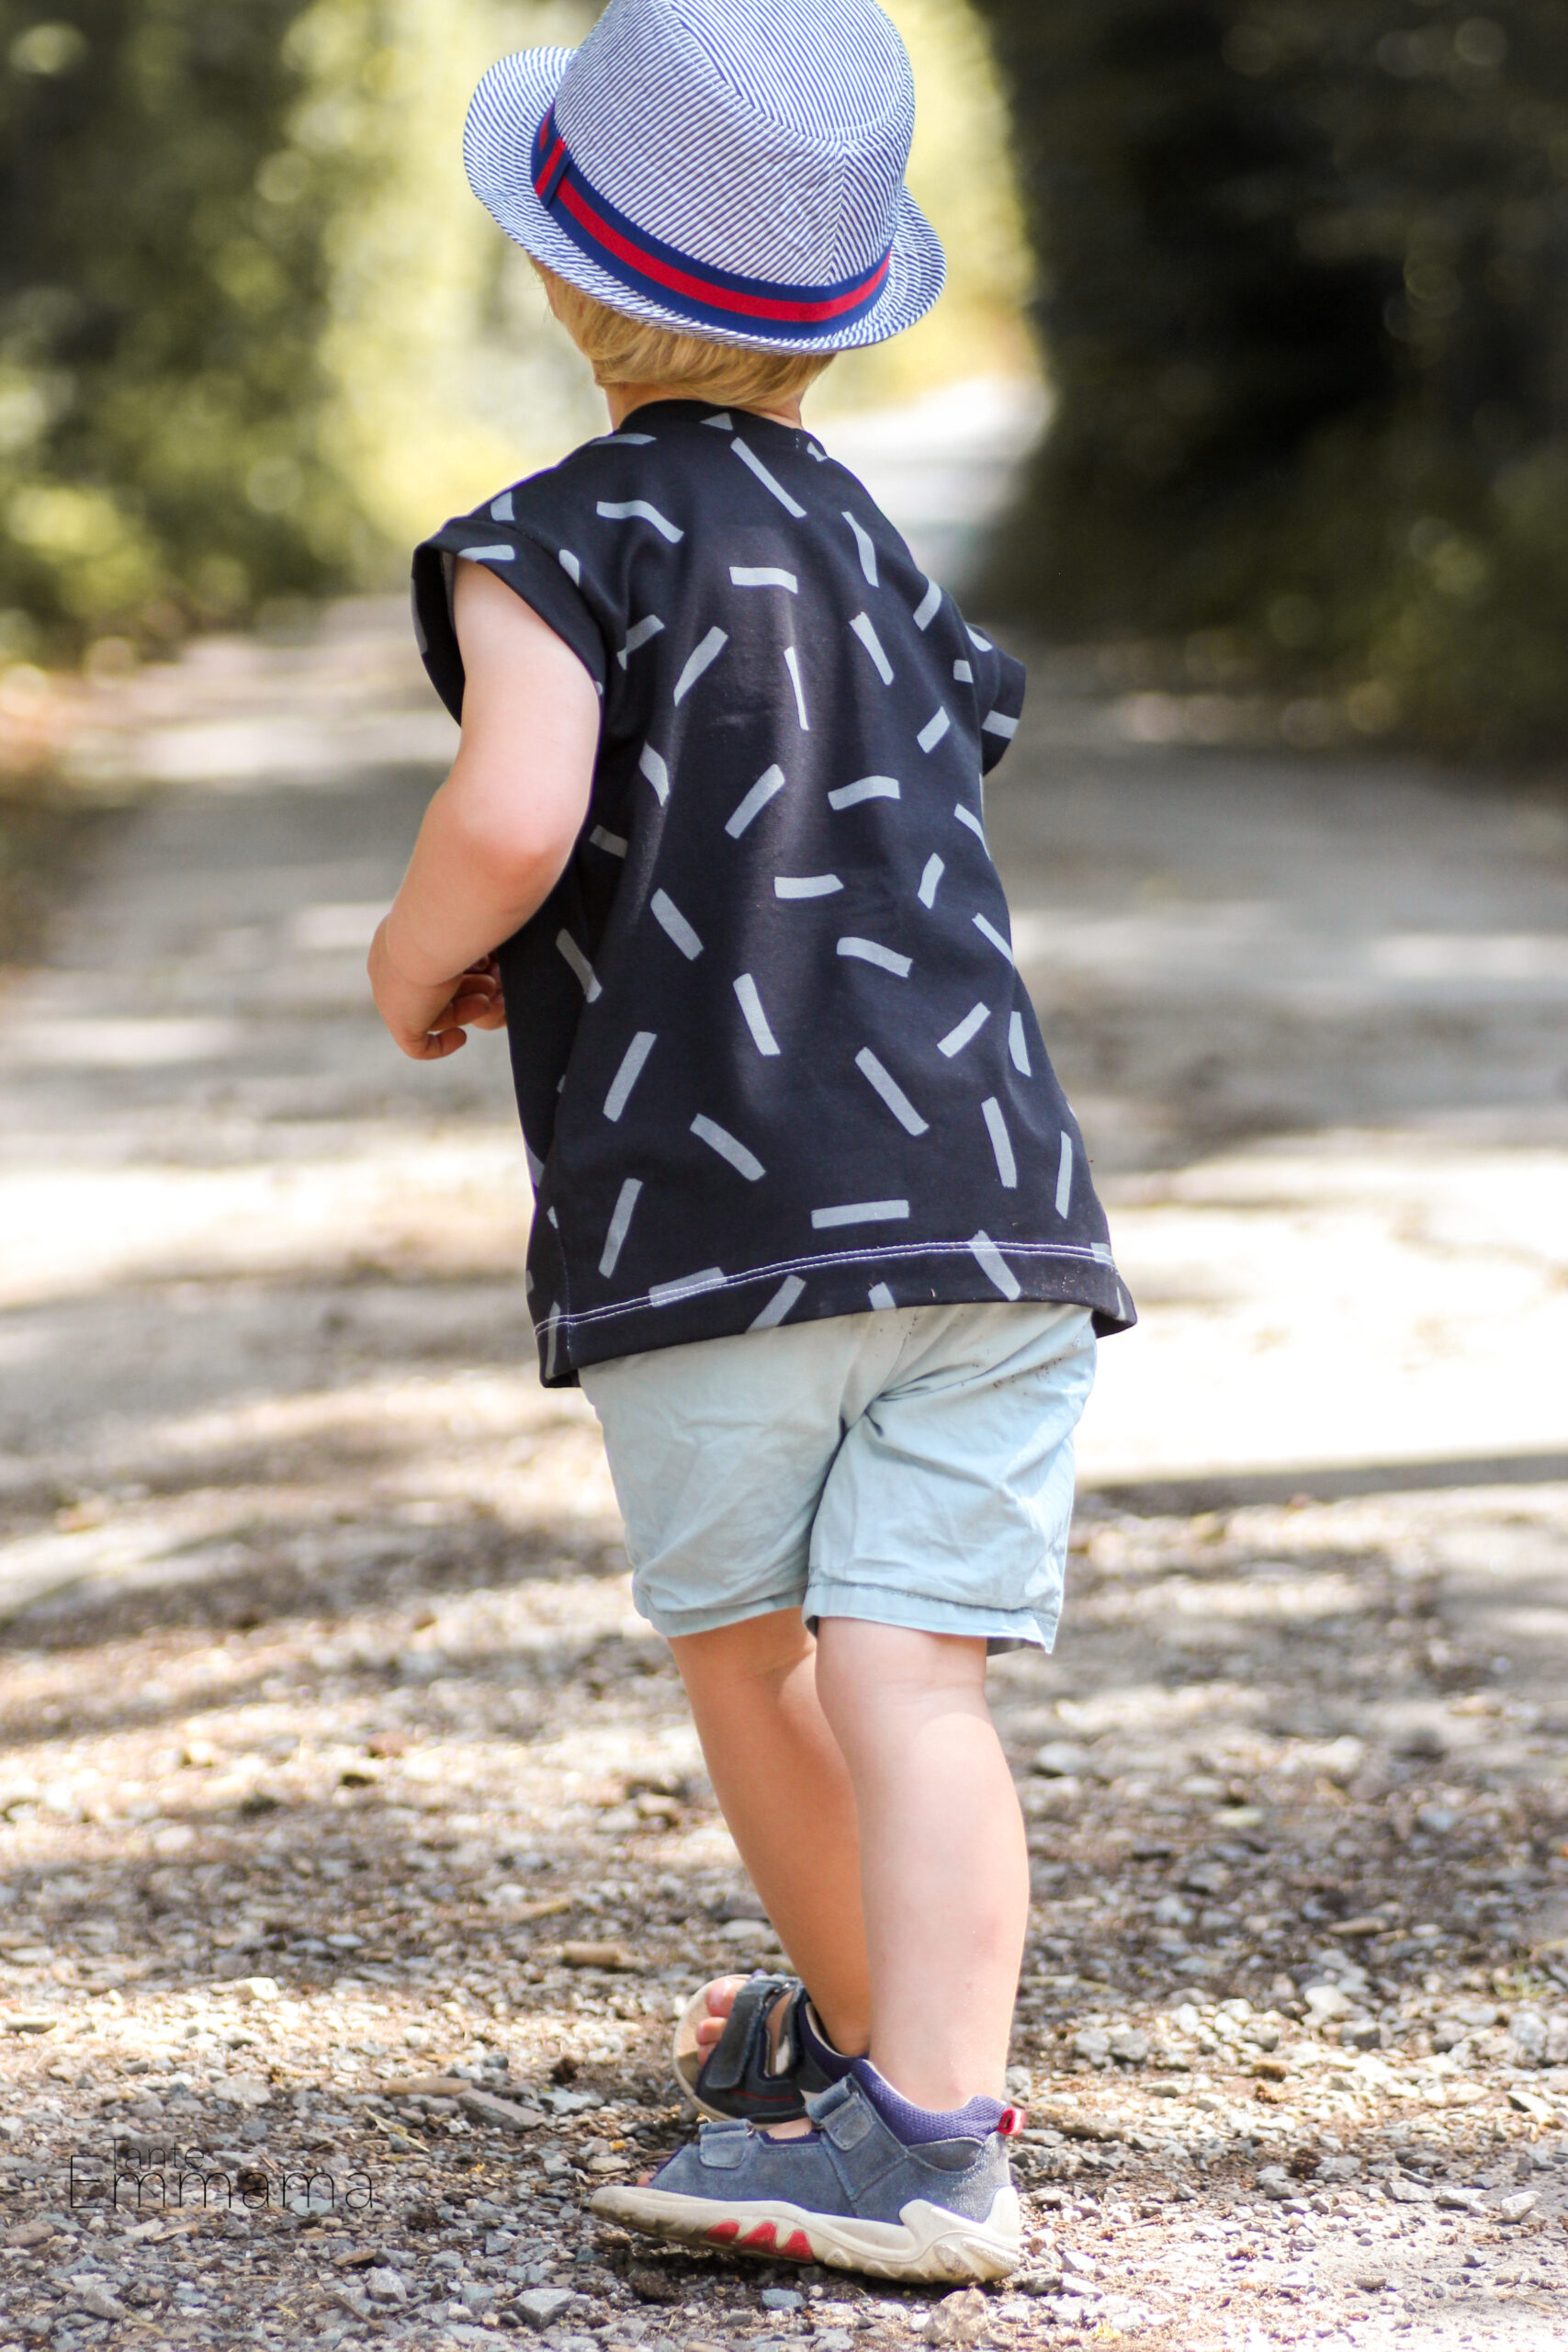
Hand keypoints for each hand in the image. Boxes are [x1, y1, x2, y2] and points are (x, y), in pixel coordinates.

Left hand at [368, 923, 507, 1059]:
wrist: (432, 929)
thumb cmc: (454, 912)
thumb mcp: (462, 915)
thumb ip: (471, 926)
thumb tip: (492, 933)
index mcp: (394, 937)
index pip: (423, 963)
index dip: (457, 968)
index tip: (486, 964)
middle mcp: (386, 967)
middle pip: (427, 989)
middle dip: (464, 988)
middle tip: (492, 983)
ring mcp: (389, 996)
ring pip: (426, 1014)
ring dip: (461, 1011)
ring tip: (486, 1001)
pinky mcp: (399, 1022)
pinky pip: (416, 1046)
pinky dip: (440, 1046)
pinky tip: (462, 1037)